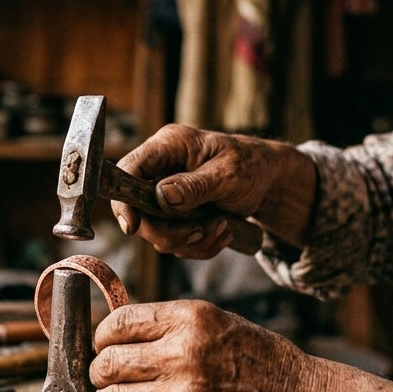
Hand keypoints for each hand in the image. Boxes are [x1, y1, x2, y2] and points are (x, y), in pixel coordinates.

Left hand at [79, 299, 313, 391]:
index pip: (119, 323)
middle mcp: (182, 353)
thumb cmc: (255, 357)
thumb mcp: (214, 320)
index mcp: (189, 318)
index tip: (103, 345)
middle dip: (99, 372)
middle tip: (106, 377)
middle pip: (108, 362)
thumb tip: (114, 333)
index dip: (102, 337)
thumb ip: (166, 324)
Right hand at [111, 125, 313, 257]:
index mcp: (168, 146)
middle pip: (137, 210)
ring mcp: (164, 194)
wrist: (268, 180)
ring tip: (222, 226)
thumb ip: (195, 185)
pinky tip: (222, 230)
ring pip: (156, 233)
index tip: (133, 227)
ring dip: (191, 240)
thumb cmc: (251, 166)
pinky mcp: (174, 215)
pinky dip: (199, 245)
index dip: (124, 201)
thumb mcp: (228, 174)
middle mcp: (160, 169)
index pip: (129, 170)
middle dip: (167, 231)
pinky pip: (175, 242)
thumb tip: (162, 196)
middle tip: (199, 232)